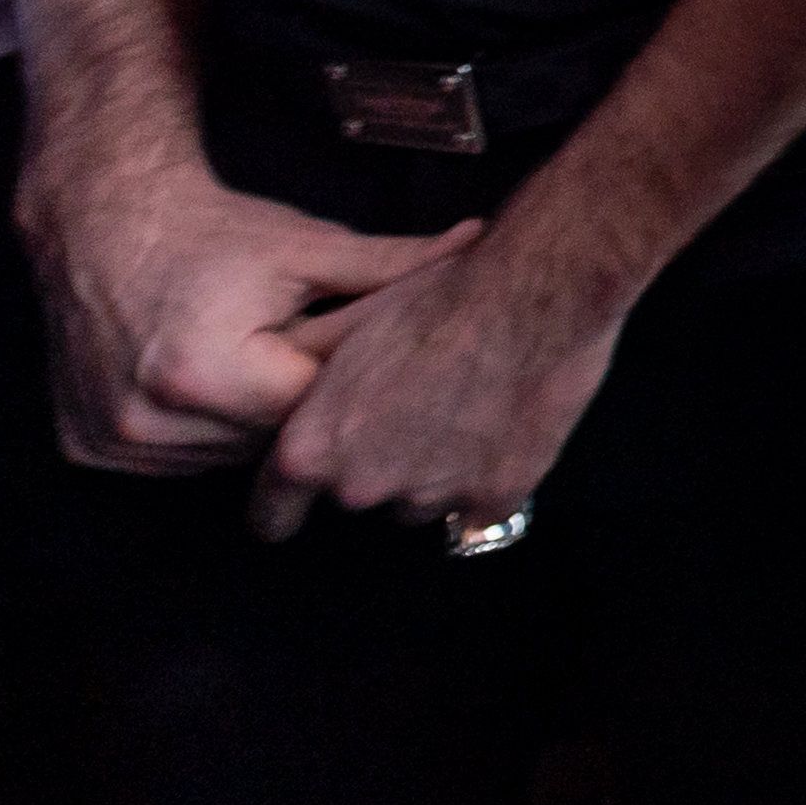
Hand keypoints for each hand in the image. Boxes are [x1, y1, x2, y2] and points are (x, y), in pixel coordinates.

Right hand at [19, 147, 480, 477]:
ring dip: (252, 421)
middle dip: (302, 399)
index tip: (373, 351)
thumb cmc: (214, 231)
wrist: (102, 221)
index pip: (316, 403)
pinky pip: (172, 458)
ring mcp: (113, 444)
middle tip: (311, 350)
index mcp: (208, 375)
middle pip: (270, 438)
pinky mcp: (88, 449)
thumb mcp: (308, 247)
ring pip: (224, 456)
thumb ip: (394, 266)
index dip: (350, 376)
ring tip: (261, 363)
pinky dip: (199, 431)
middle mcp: (150, 422)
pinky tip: (211, 384)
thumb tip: (478, 247)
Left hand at [248, 218, 624, 539]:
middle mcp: (361, 486)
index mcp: (313, 448)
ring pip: (423, 501)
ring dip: (436, 471)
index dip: (286, 505)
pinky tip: (505, 426)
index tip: (300, 502)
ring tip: (469, 409)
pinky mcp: (494, 497)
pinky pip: (483, 505)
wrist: (532, 291)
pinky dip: (492, 476)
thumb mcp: (350, 330)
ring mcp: (430, 497)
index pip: (273, 513)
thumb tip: (299, 413)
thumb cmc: (437, 296)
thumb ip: (313, 389)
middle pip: (360, 498)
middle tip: (415, 409)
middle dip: (380, 465)